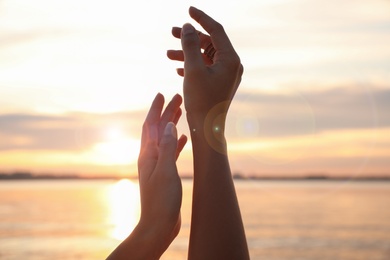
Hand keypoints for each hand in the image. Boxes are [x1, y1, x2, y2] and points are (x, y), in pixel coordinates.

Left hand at [138, 93, 186, 249]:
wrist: (158, 224)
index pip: (151, 125)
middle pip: (158, 129)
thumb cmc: (161, 200)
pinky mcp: (165, 173)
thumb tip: (170, 125)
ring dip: (172, 124)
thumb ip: (168, 147)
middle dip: (166, 112)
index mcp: (148, 154)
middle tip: (178, 98)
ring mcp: (157, 165)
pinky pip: (171, 152)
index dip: (156, 109)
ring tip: (181, 113)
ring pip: (165, 138)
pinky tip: (184, 138)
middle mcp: (151, 157)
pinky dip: (177, 142)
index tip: (161, 94)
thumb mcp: (165, 170)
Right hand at [167, 6, 243, 119]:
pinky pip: (205, 68)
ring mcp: (226, 75)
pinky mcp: (219, 83)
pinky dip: (192, 65)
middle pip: (210, 42)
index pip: (216, 30)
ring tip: (168, 53)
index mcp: (230, 59)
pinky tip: (177, 67)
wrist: (207, 129)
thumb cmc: (201, 101)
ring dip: (187, 53)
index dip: (201, 18)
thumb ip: (190, 45)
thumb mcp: (193, 69)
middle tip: (171, 32)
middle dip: (190, 37)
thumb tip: (187, 26)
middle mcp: (231, 65)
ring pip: (205, 56)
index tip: (188, 9)